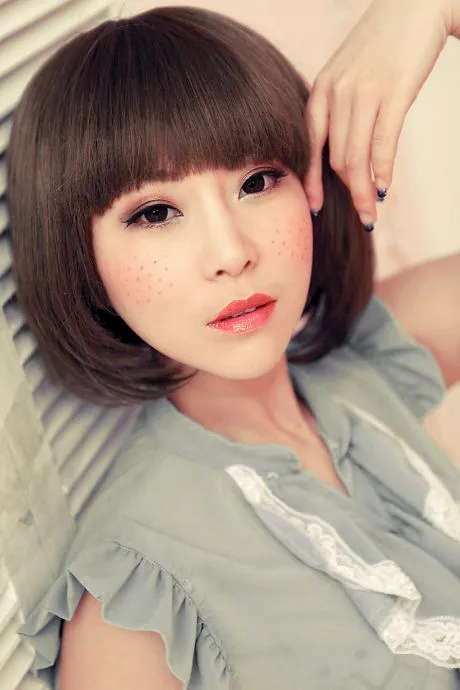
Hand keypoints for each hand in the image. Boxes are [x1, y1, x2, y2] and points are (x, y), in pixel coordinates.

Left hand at [304, 0, 456, 227]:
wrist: (416, 2)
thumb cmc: (383, 42)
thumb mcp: (349, 72)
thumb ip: (340, 107)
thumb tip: (343, 151)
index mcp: (322, 89)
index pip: (310, 146)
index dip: (311, 181)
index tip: (316, 207)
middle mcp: (336, 93)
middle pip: (336, 159)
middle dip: (348, 194)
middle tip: (361, 216)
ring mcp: (363, 92)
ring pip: (357, 157)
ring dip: (365, 191)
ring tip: (372, 213)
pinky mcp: (393, 92)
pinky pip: (383, 143)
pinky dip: (384, 171)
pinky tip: (387, 188)